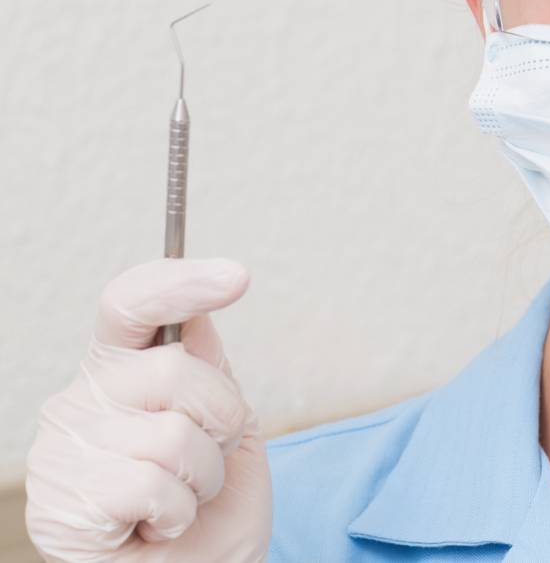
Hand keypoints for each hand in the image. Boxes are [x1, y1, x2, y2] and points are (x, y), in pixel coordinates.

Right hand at [24, 258, 271, 562]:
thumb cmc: (211, 508)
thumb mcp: (228, 425)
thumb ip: (208, 368)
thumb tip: (198, 313)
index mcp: (118, 370)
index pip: (130, 305)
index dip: (179, 282)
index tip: (236, 277)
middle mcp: (79, 401)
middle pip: (174, 369)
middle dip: (220, 419)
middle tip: (206, 461)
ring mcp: (62, 452)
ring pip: (170, 434)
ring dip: (201, 476)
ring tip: (180, 500)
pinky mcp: (60, 505)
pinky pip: (148, 484)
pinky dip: (175, 512)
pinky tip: (154, 526)